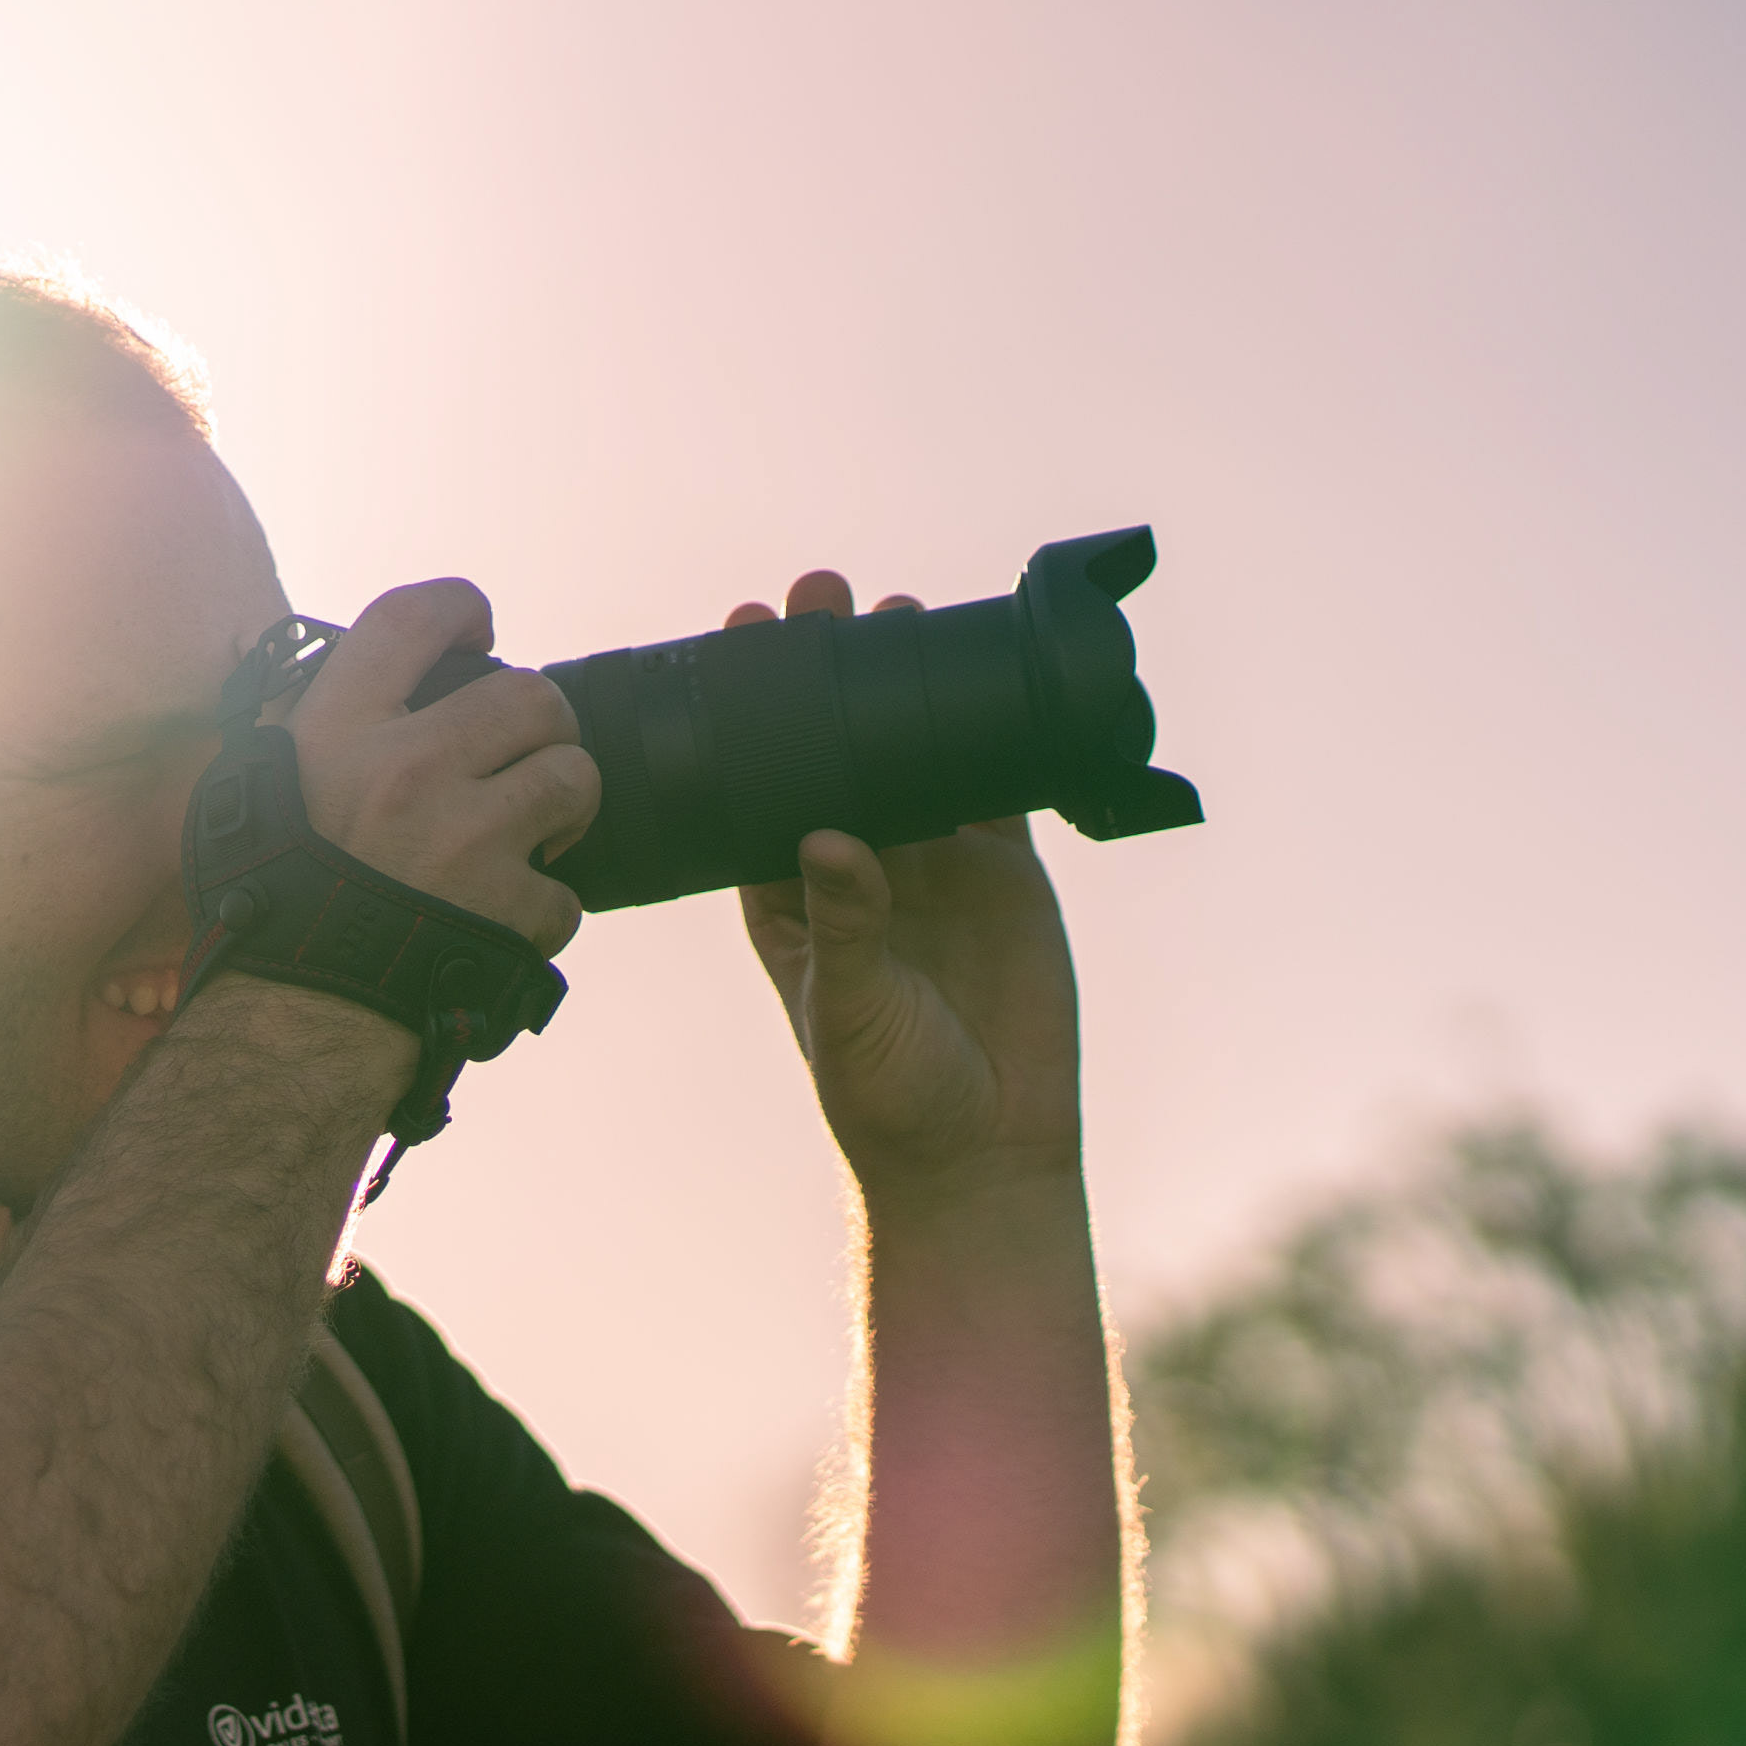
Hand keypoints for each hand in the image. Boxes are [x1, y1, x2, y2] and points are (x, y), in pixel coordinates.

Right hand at [280, 580, 596, 959]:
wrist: (294, 1020)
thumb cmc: (267, 904)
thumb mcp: (253, 791)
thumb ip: (304, 726)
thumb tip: (350, 678)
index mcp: (337, 730)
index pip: (412, 618)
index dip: (460, 608)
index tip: (477, 628)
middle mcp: (406, 770)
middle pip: (529, 695)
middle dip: (542, 724)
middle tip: (524, 755)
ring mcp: (465, 838)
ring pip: (573, 777)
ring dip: (563, 805)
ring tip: (531, 834)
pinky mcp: (509, 907)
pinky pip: (566, 892)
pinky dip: (542, 911)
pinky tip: (501, 921)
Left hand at [732, 570, 1084, 1210]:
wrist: (985, 1152)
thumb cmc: (888, 1096)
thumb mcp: (847, 1010)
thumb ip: (844, 926)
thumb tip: (827, 840)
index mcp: (788, 898)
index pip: (760, 787)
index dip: (752, 717)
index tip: (741, 642)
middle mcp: (855, 868)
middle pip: (835, 750)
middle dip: (826, 674)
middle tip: (816, 593)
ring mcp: (931, 865)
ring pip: (914, 754)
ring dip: (907, 686)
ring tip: (898, 606)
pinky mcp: (1003, 874)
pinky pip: (996, 786)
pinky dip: (993, 734)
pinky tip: (989, 669)